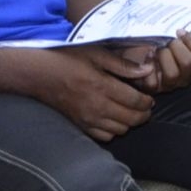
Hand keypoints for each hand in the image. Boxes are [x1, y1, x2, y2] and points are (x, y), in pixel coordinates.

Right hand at [27, 46, 155, 139]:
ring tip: (131, 112)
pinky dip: (114, 131)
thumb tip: (147, 70)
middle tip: (146, 107)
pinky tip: (115, 119)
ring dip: (130, 123)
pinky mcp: (81, 126)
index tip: (150, 98)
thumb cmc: (68, 59)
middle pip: (131, 119)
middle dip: (143, 114)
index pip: (134, 101)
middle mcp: (96, 107)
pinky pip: (105, 136)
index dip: (147, 101)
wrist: (40, 75)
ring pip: (120, 130)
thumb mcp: (96, 54)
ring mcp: (88, 119)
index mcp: (102, 86)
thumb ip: (123, 65)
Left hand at [151, 30, 190, 92]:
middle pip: (189, 63)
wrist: (137, 47)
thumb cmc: (162, 40)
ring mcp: (170, 84)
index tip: (179, 32)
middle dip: (176, 47)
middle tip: (168, 41)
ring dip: (163, 56)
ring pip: (172, 74)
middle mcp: (186, 76)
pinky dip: (149, 67)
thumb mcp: (181, 34)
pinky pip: (153, 83)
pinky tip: (148, 57)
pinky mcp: (154, 88)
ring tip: (157, 49)